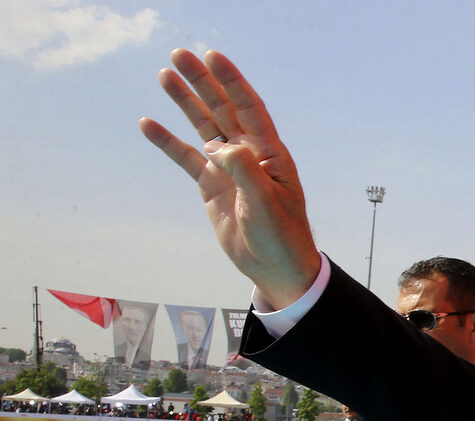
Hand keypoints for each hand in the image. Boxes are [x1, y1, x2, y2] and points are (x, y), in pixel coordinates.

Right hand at [139, 49, 320, 306]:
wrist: (275, 267)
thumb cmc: (280, 235)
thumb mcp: (265, 202)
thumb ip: (243, 169)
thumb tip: (217, 145)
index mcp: (270, 153)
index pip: (248, 107)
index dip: (231, 81)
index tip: (212, 56)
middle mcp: (249, 154)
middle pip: (222, 109)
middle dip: (202, 82)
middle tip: (179, 54)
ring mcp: (228, 168)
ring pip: (203, 127)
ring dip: (185, 102)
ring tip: (165, 75)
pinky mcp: (212, 186)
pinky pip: (186, 158)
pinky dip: (167, 142)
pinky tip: (149, 124)